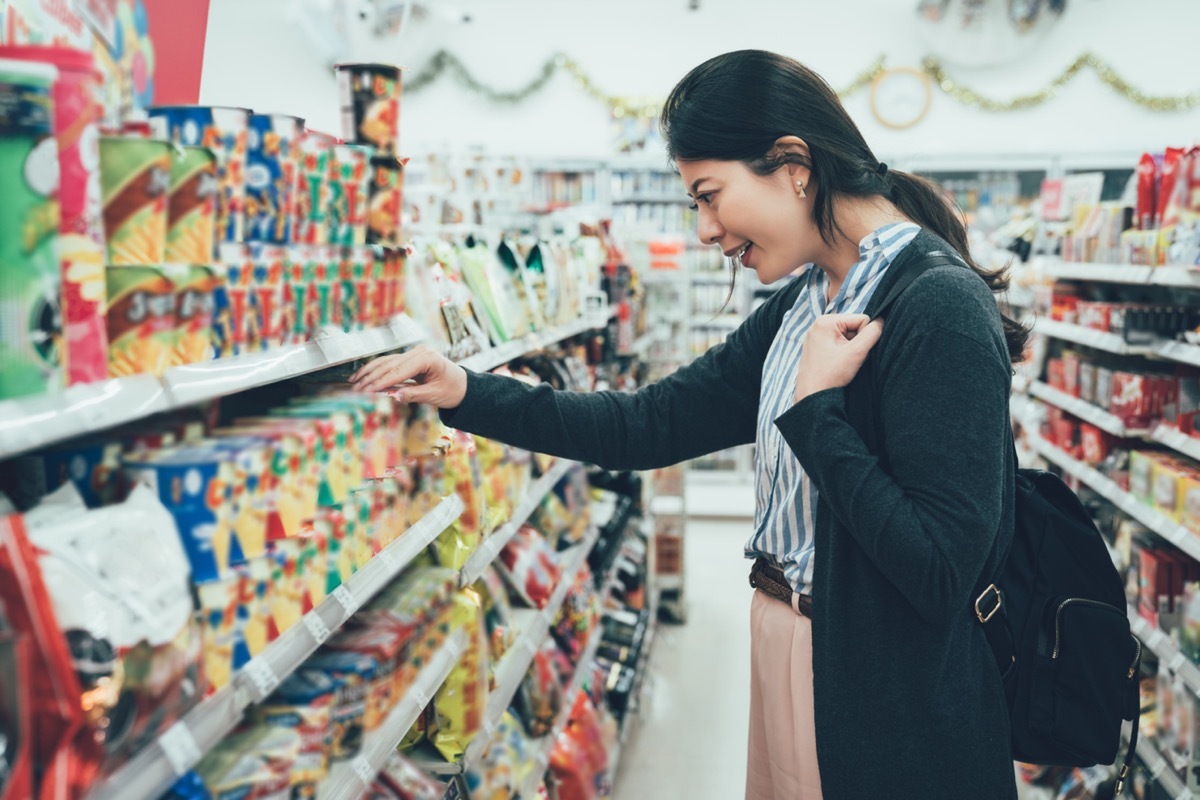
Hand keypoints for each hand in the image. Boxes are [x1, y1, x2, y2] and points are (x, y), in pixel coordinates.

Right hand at [349, 346, 468, 407]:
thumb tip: (394, 396)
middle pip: (389, 364)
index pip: (399, 370)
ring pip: (386, 362)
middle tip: (355, 390)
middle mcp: (419, 352)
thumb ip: (414, 395)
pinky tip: (363, 377)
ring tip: (354, 383)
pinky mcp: (410, 358)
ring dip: (369, 372)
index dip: (381, 381)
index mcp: (427, 358)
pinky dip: (376, 370)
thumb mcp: (435, 395)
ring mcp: (414, 353)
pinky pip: (389, 363)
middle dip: (371, 378)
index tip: (366, 391)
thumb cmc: (453, 390)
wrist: (463, 386)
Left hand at [794, 314, 883, 402]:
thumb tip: (881, 321)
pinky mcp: (817, 348)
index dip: (865, 336)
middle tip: (849, 360)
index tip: (856, 352)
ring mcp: (816, 337)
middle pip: (853, 328)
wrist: (812, 396)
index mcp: (826, 321)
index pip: (861, 319)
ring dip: (851, 350)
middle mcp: (818, 326)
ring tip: (842, 364)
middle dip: (857, 344)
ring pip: (847, 338)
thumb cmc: (830, 375)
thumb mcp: (856, 352)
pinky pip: (838, 345)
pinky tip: (838, 365)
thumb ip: (872, 333)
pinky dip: (843, 355)